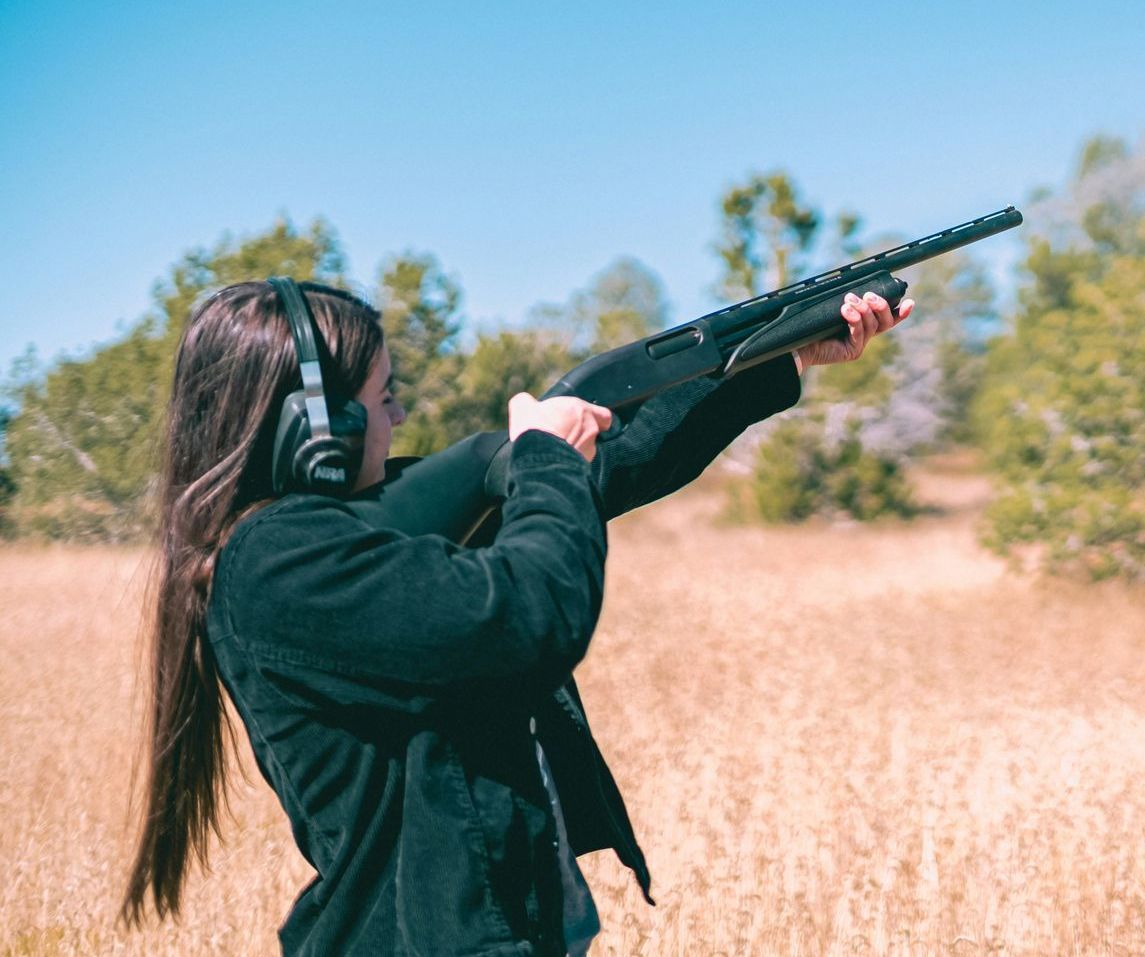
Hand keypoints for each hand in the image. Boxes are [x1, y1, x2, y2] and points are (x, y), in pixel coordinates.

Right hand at [507, 393, 612, 461]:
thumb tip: (524, 402)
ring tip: (554, 451)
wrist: (535, 459)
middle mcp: (590, 431)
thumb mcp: (523, 407)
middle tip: (561, 434)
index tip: (583, 419)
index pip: (603, 414)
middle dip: (579, 434)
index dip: (595, 417)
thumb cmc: (533, 430)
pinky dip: (568, 463)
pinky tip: (553, 462)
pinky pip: (577, 464)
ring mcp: (588, 451)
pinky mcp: (582, 467)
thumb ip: (527, 401)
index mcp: (582, 411)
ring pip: (585, 449)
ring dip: (573, 449)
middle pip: (592, 432)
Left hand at [796, 291, 914, 369]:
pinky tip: (846, 311)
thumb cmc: (810, 324)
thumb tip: (854, 285)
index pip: (886, 318)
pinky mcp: (852, 351)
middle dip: (881, 306)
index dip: (900, 312)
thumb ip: (846, 300)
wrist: (795, 344)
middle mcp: (863, 335)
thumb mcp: (831, 307)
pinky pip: (860, 333)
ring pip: (873, 325)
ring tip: (850, 300)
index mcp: (861, 324)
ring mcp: (859, 344)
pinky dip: (855, 320)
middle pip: (885, 321)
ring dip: (864, 310)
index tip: (909, 302)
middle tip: (868, 295)